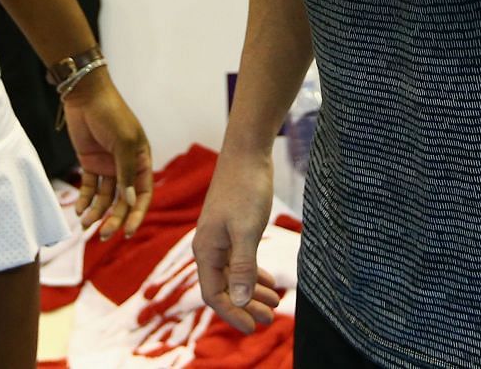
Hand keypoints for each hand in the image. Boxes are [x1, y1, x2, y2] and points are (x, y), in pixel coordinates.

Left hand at [61, 74, 152, 241]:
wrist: (85, 95)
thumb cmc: (111, 114)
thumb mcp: (123, 142)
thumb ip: (126, 172)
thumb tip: (131, 201)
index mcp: (142, 161)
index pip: (142, 194)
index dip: (137, 214)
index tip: (128, 232)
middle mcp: (126, 167)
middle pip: (122, 200)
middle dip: (114, 219)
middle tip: (103, 235)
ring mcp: (107, 166)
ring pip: (105, 197)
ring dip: (96, 212)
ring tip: (85, 224)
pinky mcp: (90, 163)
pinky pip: (90, 187)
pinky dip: (85, 200)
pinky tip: (78, 210)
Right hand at [192, 144, 283, 334]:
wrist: (246, 153)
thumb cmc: (245, 189)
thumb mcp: (246, 230)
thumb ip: (243, 266)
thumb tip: (241, 301)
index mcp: (206, 250)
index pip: (213, 294)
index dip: (232, 313)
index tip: (253, 327)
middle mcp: (209, 247)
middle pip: (224, 288)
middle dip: (246, 307)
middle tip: (270, 319)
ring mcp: (221, 238)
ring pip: (234, 275)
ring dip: (252, 292)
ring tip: (275, 304)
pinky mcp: (233, 229)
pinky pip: (240, 261)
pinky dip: (254, 275)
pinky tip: (269, 283)